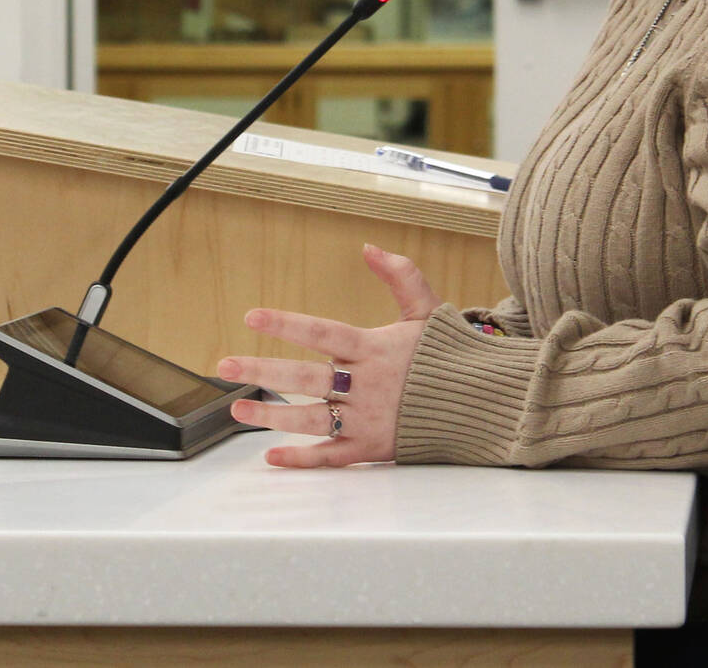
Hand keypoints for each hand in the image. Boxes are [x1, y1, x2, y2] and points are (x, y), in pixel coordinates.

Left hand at [216, 243, 442, 467]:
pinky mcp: (374, 448)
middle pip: (306, 378)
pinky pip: (332, 456)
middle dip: (262, 371)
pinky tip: (273, 458)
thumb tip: (368, 247)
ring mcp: (369, 419)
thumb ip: (401, 276)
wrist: (484, 403)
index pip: (323, 332)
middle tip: (224, 365)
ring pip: (311, 419)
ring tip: (237, 410)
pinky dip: (302, 459)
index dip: (287, 324)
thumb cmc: (450, 354)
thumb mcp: (428, 310)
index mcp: (376, 348)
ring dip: (271, 416)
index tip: (252, 316)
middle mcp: (367, 385)